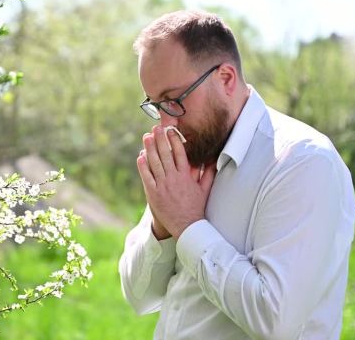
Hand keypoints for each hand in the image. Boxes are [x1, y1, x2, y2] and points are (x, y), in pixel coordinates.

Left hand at [137, 125, 216, 239]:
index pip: (180, 153)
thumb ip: (209, 173)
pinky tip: (140, 155)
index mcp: (186, 176)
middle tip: (156, 127)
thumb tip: (213, 160)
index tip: (171, 130)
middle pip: (165, 154)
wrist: (187, 226)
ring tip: (147, 136)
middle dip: (160, 139)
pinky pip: (147, 177)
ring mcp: (162, 186)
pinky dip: (143, 166)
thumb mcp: (205, 190)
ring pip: (154, 163)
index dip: (174, 140)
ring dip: (150, 148)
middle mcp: (174, 179)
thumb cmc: (196, 208)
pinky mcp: (153, 194)